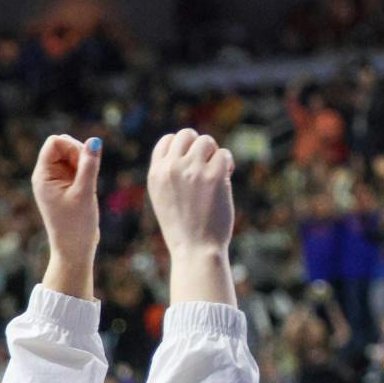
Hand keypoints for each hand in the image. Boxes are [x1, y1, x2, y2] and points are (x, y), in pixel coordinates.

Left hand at [31, 135, 101, 263]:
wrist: (74, 249)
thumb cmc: (76, 224)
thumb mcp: (85, 192)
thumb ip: (90, 165)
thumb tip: (95, 141)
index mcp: (43, 176)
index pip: (55, 142)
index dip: (72, 145)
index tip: (85, 161)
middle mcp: (47, 176)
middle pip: (63, 147)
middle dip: (79, 153)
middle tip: (88, 173)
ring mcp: (57, 181)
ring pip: (72, 157)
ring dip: (84, 163)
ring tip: (89, 184)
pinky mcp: (67, 187)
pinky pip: (77, 168)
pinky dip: (86, 171)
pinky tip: (89, 187)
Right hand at [148, 128, 234, 253]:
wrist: (196, 248)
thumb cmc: (183, 226)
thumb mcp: (164, 197)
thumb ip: (169, 173)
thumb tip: (188, 150)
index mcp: (155, 173)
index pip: (167, 140)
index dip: (183, 147)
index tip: (192, 163)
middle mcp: (171, 168)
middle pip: (187, 134)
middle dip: (200, 146)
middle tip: (207, 165)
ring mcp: (192, 170)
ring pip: (207, 141)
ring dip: (215, 153)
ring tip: (217, 172)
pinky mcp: (214, 176)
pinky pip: (224, 154)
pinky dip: (228, 163)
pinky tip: (226, 177)